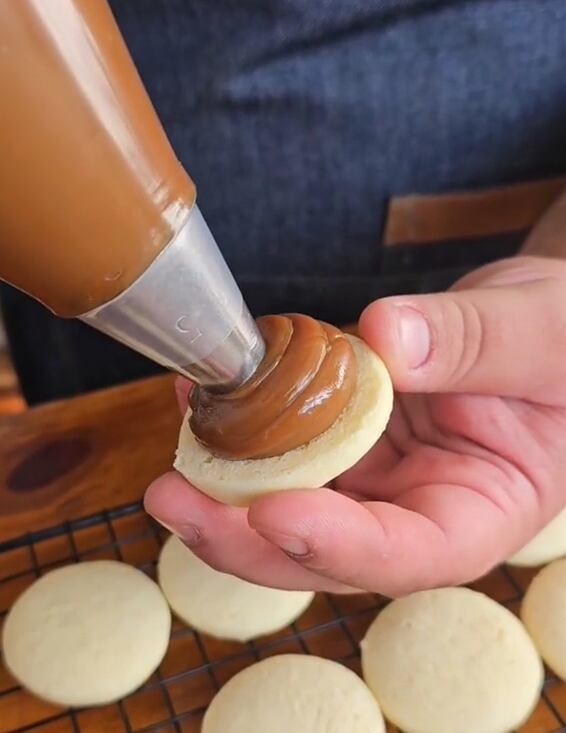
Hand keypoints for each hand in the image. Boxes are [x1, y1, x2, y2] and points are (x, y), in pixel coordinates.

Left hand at [145, 255, 565, 596]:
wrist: (536, 326)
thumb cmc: (562, 341)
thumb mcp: (542, 336)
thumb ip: (474, 341)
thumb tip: (388, 338)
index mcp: (480, 510)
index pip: (412, 553)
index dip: (340, 546)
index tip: (274, 514)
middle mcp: (416, 505)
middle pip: (325, 546)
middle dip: (245, 535)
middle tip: (176, 500)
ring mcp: (375, 474)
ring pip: (292, 498)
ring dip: (225, 482)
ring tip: (177, 439)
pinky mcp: (345, 436)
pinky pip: (288, 442)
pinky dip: (243, 427)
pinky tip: (206, 396)